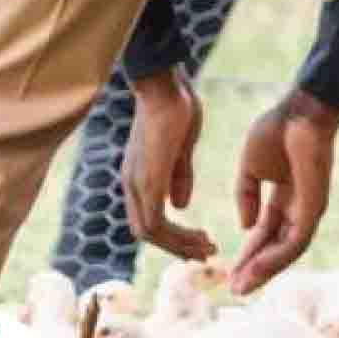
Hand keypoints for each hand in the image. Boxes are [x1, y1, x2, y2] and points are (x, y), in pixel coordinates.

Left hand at [124, 68, 216, 263]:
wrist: (164, 86)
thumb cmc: (175, 108)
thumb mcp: (180, 149)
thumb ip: (178, 177)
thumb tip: (179, 205)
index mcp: (138, 177)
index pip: (148, 219)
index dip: (172, 235)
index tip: (201, 239)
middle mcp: (131, 185)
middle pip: (146, 232)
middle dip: (177, 246)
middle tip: (206, 251)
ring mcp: (137, 184)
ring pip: (150, 232)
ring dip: (179, 245)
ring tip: (207, 248)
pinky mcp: (148, 180)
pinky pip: (156, 221)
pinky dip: (177, 235)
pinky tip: (200, 234)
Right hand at [229, 92, 338, 293]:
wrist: (297, 112)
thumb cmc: (276, 131)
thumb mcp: (250, 169)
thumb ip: (246, 196)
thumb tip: (246, 226)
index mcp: (284, 196)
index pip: (266, 233)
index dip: (248, 253)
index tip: (229, 272)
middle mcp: (299, 206)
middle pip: (277, 247)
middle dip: (255, 269)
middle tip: (235, 290)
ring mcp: (309, 207)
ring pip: (288, 250)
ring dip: (264, 270)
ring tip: (241, 286)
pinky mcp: (315, 206)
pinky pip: (297, 240)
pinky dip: (276, 257)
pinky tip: (254, 268)